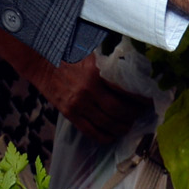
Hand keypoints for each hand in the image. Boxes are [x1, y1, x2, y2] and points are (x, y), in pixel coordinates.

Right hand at [32, 55, 152, 145]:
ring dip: (121, 127)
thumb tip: (131, 68)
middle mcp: (88, 90)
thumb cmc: (67, 52)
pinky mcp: (69, 114)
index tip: (148, 100)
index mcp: (96, 72)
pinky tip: (112, 135)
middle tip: (141, 115)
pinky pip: (90, 131)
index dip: (139, 99)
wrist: (40, 60)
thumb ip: (108, 63)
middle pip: (118, 111)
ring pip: (106, 124)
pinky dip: (104, 136)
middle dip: (133, 116)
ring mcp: (78, 104)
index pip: (124, 90)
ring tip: (129, 126)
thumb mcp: (91, 52)